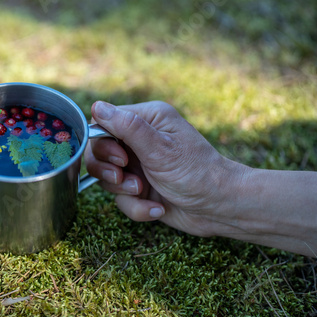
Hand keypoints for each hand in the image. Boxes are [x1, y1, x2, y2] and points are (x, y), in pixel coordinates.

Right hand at [85, 100, 247, 236]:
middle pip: (98, 151)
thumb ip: (127, 127)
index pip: (103, 123)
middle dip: (108, 170)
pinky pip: (120, 198)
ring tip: (143, 191)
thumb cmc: (197, 173)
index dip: (103, 143)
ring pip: (107, 177)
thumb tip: (97, 107)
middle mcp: (140, 140)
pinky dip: (136, 207)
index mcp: (147, 120)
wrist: (219, 209)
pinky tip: (157, 209)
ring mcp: (138, 165)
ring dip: (123, 190)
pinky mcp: (140, 188)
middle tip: (123, 177)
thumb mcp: (160, 148)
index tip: (120, 159)